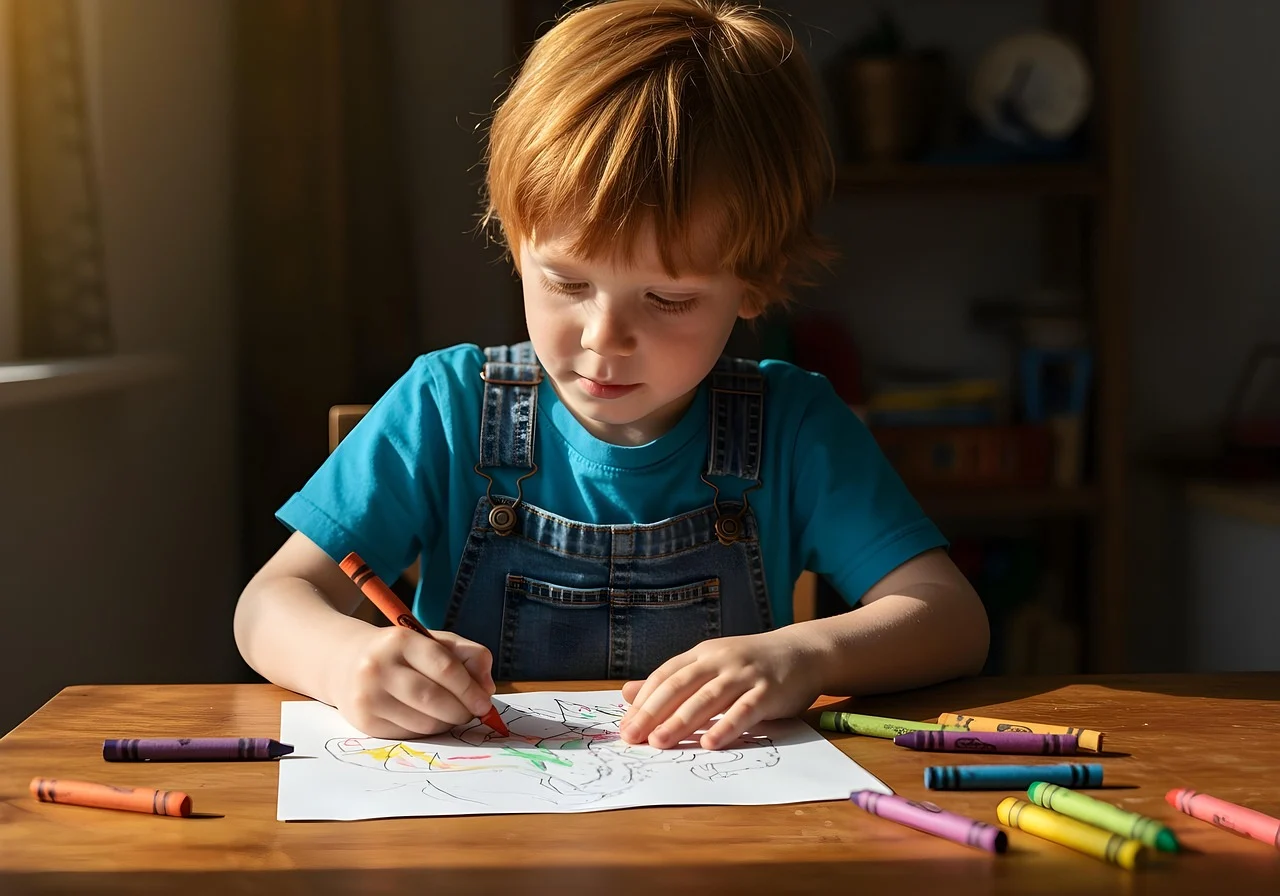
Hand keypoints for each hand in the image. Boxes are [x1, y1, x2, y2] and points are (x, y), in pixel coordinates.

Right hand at [330, 625, 495, 738]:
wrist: (346, 662)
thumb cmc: (401, 653)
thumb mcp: (433, 641)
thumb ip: (468, 656)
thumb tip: (487, 687)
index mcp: (399, 640)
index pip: (444, 667)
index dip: (470, 689)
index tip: (485, 703)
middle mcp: (378, 667)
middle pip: (433, 699)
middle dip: (461, 711)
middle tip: (472, 713)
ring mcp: (367, 696)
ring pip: (424, 722)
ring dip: (446, 723)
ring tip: (450, 714)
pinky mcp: (364, 722)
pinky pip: (409, 735)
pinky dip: (427, 731)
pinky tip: (427, 718)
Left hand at [618, 627, 823, 750]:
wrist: (803, 652)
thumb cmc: (751, 665)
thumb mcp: (710, 665)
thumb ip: (673, 681)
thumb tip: (626, 693)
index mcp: (702, 654)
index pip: (666, 675)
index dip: (644, 701)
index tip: (625, 726)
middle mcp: (720, 660)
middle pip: (680, 686)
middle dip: (653, 712)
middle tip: (632, 737)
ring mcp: (745, 674)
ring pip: (708, 698)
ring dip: (681, 721)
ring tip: (659, 742)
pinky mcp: (769, 691)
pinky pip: (745, 710)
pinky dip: (727, 726)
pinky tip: (710, 743)